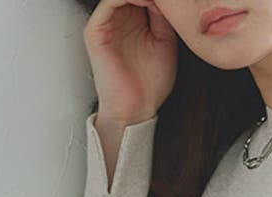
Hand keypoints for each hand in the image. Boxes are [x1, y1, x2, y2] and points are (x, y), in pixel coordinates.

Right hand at [83, 0, 177, 123]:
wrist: (137, 110)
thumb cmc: (150, 84)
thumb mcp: (166, 40)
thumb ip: (163, 15)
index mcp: (135, 18)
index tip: (175, 0)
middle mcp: (119, 18)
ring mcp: (106, 23)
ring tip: (156, 0)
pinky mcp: (96, 31)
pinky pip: (109, 2)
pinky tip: (146, 2)